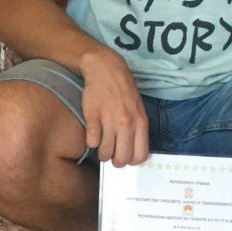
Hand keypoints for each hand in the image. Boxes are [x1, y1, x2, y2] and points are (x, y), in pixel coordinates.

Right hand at [80, 47, 148, 165]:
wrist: (105, 69)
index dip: (131, 161)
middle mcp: (126, 124)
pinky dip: (91, 142)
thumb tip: (132, 150)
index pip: (139, 155)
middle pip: (121, 158)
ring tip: (101, 145)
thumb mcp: (138, 109)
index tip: (125, 157)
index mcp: (140, 123)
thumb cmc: (123, 90)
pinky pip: (91, 141)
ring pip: (105, 152)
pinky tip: (93, 134)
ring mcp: (109, 121)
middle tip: (111, 155)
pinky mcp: (93, 117)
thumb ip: (137, 129)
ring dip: (102, 153)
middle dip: (115, 161)